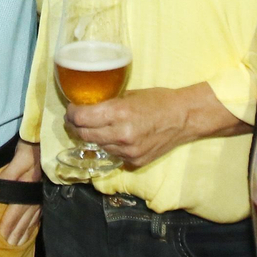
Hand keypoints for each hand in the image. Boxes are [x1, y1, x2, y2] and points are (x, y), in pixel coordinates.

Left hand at [0, 140, 42, 244]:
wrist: (50, 137)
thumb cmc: (32, 145)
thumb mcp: (20, 156)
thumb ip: (10, 174)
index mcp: (29, 185)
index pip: (16, 209)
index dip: (8, 223)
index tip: (0, 237)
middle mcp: (36, 193)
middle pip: (24, 217)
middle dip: (16, 233)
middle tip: (8, 249)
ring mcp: (42, 194)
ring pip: (32, 217)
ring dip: (24, 232)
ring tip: (17, 245)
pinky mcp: (45, 193)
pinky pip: (39, 212)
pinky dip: (33, 224)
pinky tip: (30, 232)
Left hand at [66, 83, 247, 168]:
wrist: (184, 118)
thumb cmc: (158, 101)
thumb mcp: (130, 94)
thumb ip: (108, 102)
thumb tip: (87, 105)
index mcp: (119, 113)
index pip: (81, 118)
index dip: (71, 113)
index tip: (71, 109)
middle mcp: (121, 135)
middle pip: (84, 134)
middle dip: (76, 126)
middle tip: (75, 119)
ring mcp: (128, 151)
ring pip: (97, 146)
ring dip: (92, 137)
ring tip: (94, 127)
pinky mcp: (134, 161)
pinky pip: (112, 154)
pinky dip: (109, 145)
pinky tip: (113, 136)